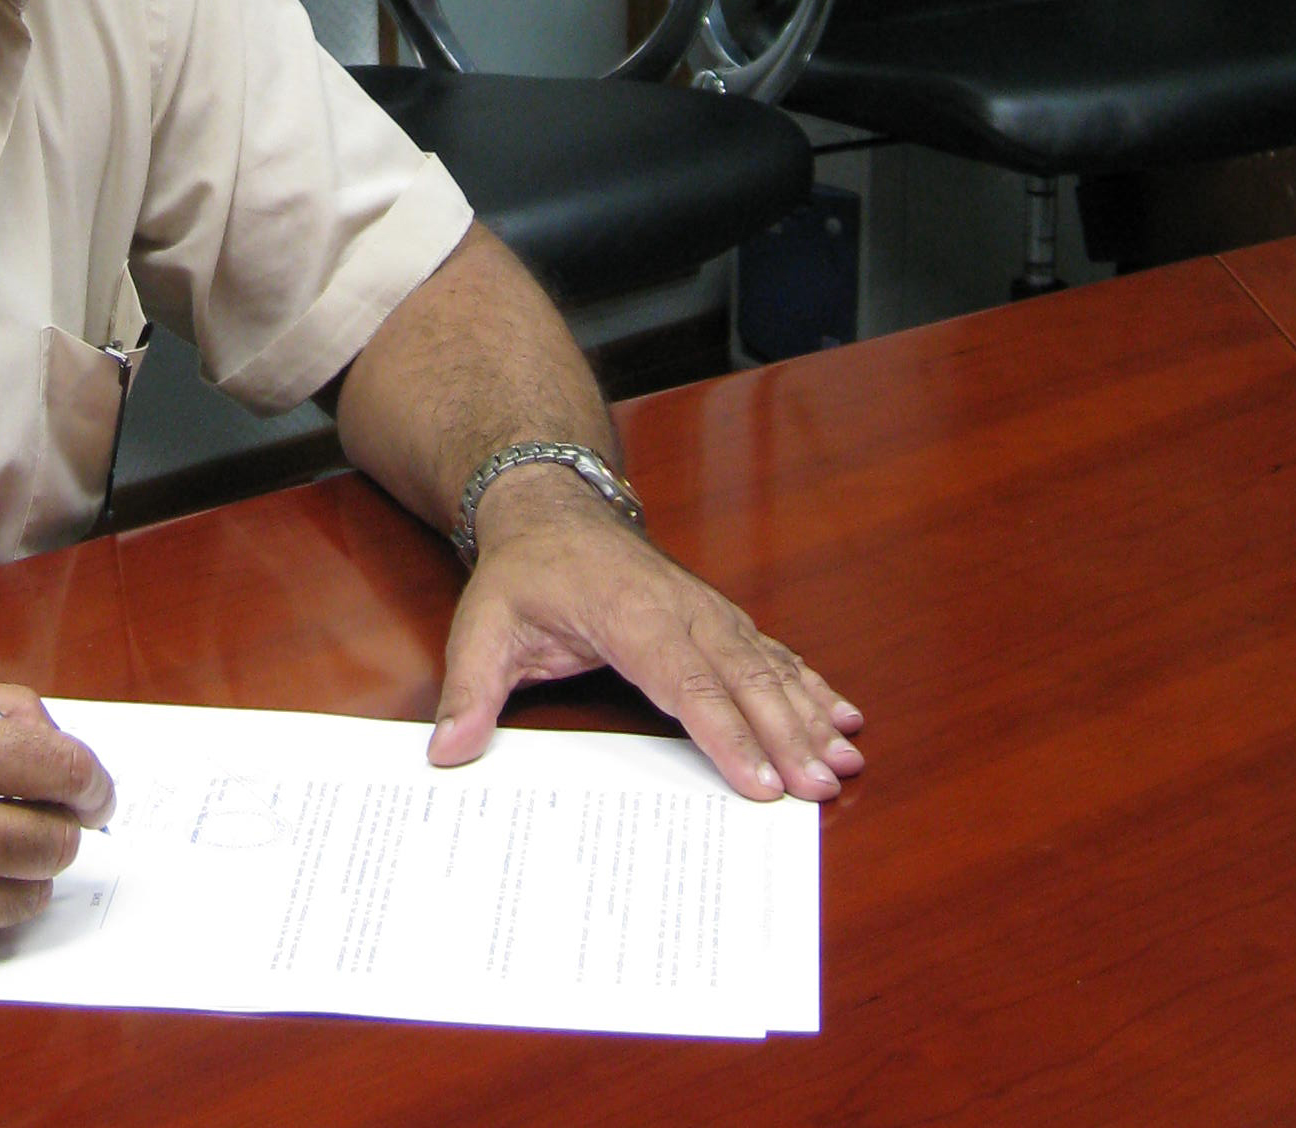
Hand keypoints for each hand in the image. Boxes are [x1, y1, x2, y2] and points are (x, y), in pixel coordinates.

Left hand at [427, 471, 863, 801]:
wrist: (554, 507)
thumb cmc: (523, 572)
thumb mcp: (481, 626)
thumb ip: (469, 691)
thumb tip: (448, 752)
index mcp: (628, 613)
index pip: (684, 681)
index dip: (725, 734)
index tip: (759, 783)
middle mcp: (681, 610)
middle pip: (742, 678)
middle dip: (786, 735)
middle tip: (820, 787)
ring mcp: (707, 611)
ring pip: (768, 666)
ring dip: (810, 714)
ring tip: (847, 759)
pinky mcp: (719, 618)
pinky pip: (772, 653)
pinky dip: (810, 684)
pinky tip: (845, 714)